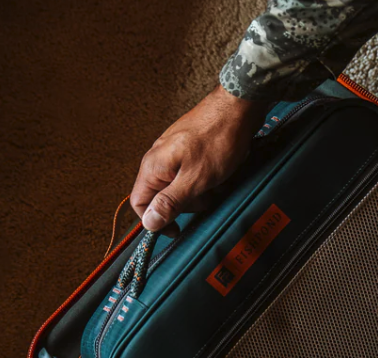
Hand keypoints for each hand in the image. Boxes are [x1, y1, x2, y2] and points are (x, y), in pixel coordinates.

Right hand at [131, 86, 270, 231]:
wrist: (237, 108)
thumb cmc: (217, 139)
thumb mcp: (195, 179)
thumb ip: (170, 202)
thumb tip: (149, 223)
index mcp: (153, 167)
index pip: (140, 203)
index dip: (155, 221)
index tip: (176, 230)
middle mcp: (159, 159)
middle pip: (163, 197)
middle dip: (187, 203)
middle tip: (207, 195)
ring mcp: (174, 154)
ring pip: (181, 187)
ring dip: (201, 191)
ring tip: (218, 182)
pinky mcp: (189, 151)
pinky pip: (193, 175)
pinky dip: (207, 180)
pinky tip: (221, 174)